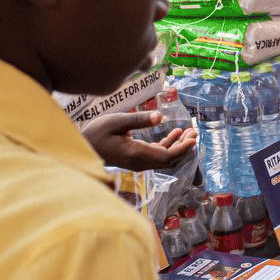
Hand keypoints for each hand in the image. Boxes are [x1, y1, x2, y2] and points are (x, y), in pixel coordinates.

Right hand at [82, 111, 197, 170]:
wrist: (83, 145)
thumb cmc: (97, 132)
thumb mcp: (117, 121)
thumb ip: (140, 119)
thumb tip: (161, 117)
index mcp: (137, 154)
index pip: (166, 157)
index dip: (182, 149)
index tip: (193, 139)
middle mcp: (140, 162)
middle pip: (169, 160)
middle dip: (184, 147)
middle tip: (195, 132)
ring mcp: (139, 161)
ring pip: (165, 157)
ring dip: (178, 145)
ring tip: (190, 131)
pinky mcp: (137, 157)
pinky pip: (157, 154)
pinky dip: (168, 144)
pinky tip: (176, 133)